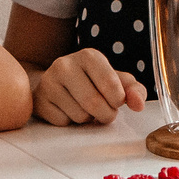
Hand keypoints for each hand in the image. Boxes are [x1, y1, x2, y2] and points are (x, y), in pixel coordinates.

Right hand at [32, 47, 147, 124]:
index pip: (111, 85)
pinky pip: (63, 122)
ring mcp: (49, 82)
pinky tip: (68, 110)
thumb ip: (134, 91)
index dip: (117, 101)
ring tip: (84, 108)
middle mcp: (65, 64)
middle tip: (104, 112)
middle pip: (93, 103)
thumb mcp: (117, 82)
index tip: (115, 100)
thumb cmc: (93, 82)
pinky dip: (70, 123)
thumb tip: (138, 104)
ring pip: (78, 115)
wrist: (58, 83)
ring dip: (88, 119)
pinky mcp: (39, 100)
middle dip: (105, 114)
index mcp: (89, 56)